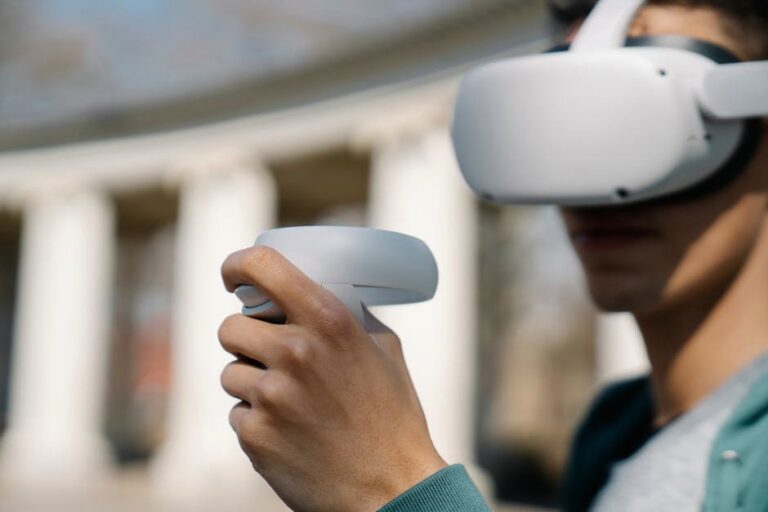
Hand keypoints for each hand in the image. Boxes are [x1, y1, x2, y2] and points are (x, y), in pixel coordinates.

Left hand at [219, 246, 446, 511]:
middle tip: (270, 356)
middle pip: (231, 327)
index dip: (236, 265)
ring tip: (290, 401)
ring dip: (251, 382)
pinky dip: (256, 420)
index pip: (262, 266)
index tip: (231, 276)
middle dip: (246, 340)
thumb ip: (352, 318)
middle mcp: (295, 352)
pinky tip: (289, 431)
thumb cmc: (393, 418)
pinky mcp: (255, 435)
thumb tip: (326, 295)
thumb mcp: (386, 351)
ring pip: (230, 373)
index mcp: (328, 321)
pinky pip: (237, 414)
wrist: (392, 489)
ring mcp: (271, 396)